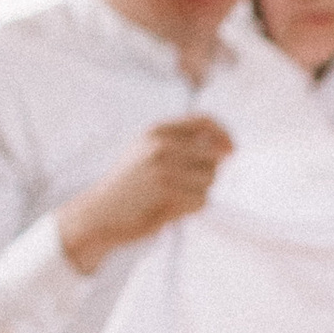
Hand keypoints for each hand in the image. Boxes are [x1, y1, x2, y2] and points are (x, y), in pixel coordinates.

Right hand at [55, 119, 233, 272]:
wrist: (102, 211)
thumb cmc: (131, 185)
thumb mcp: (148, 152)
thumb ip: (182, 145)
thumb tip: (227, 149)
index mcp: (156, 130)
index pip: (204, 121)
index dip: (224, 134)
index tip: (231, 150)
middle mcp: (161, 145)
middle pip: (213, 156)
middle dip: (208, 173)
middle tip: (186, 185)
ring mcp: (165, 168)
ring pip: (210, 180)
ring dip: (199, 192)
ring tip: (174, 196)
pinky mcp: (169, 192)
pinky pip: (202, 200)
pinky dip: (192, 208)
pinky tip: (171, 207)